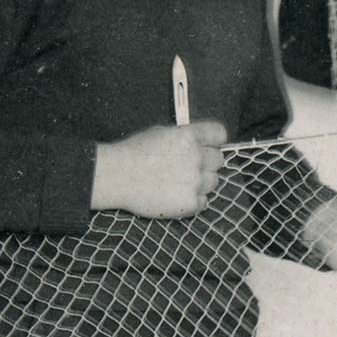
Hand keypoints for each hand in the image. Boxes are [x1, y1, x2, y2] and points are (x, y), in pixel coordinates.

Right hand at [92, 121, 226, 217]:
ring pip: (214, 182)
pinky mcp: (190, 203)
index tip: (208, 146)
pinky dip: (193, 201)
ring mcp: (195, 181)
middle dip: (207, 163)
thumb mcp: (160, 133)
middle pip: (219, 160)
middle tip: (189, 168)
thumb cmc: (133, 153)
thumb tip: (199, 142)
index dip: (214, 141)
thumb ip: (184, 137)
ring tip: (179, 183)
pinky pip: (204, 202)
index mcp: (189, 136)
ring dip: (201, 183)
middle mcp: (196, 157)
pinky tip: (176, 196)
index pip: (220, 134)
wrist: (117, 177)